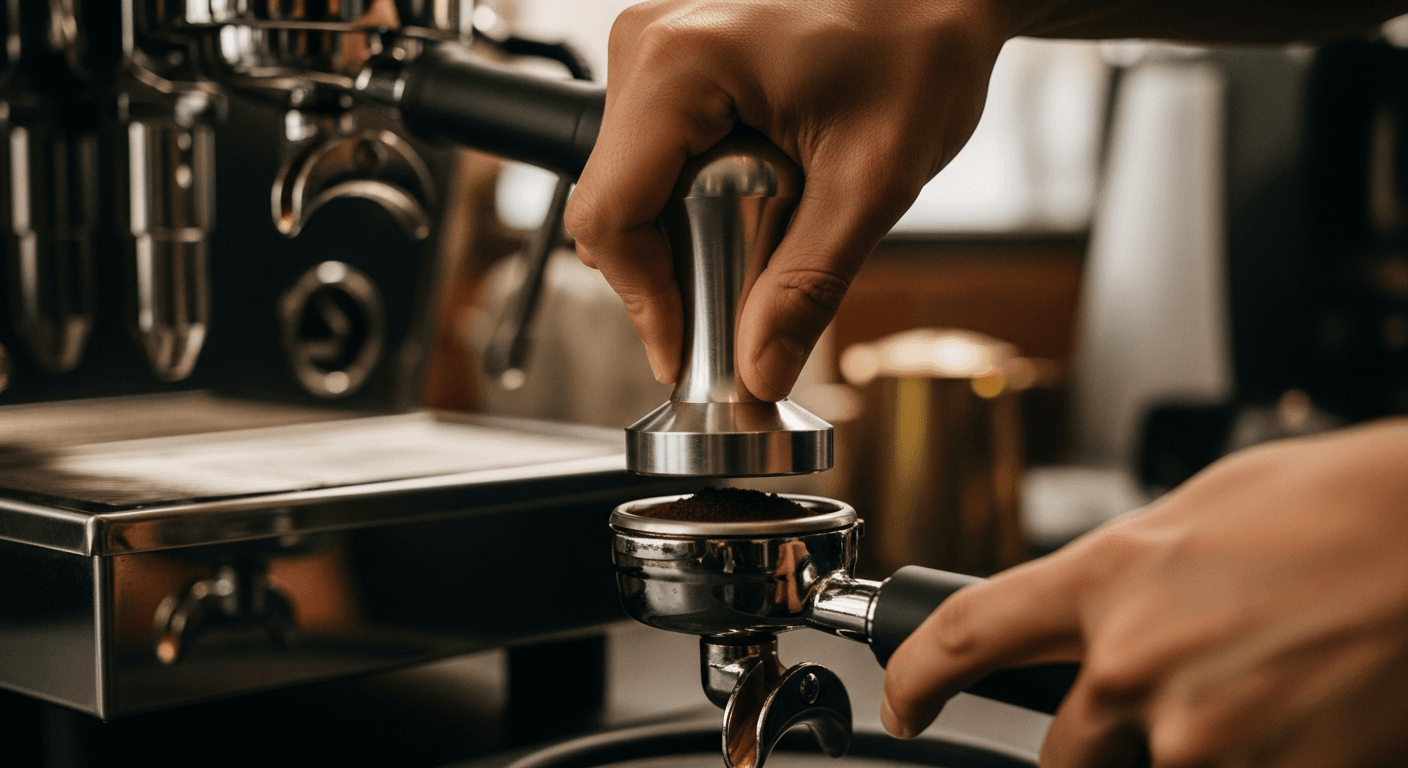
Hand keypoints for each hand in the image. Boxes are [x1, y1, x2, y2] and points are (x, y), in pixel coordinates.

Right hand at [564, 0, 1018, 398]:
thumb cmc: (921, 47)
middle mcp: (649, 47)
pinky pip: (652, 160)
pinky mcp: (674, 63)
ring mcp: (656, 51)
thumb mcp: (871, 182)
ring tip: (753, 264)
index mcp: (679, 66)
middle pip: (612, 207)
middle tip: (731, 329)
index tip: (685, 355)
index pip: (610, 215)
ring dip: (680, 244)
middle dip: (665, 280)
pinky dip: (690, 208)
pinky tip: (748, 219)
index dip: (644, 302)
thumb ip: (808, 285)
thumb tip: (759, 370)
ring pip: (628, 189)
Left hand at [881, 419, 1407, 765]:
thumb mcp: (1199, 514)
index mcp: (1108, 578)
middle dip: (1097, 744)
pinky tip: (1296, 717)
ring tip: (1259, 691)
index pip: (963, 635)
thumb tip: (1100, 611)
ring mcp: (1199, 734)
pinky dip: (1252, 757)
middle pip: (1060, 753)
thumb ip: (1128, 576)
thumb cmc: (1339, 508)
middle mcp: (1134, 662)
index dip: (915, 680)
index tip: (906, 704)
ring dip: (1186, 751)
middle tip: (1168, 705)